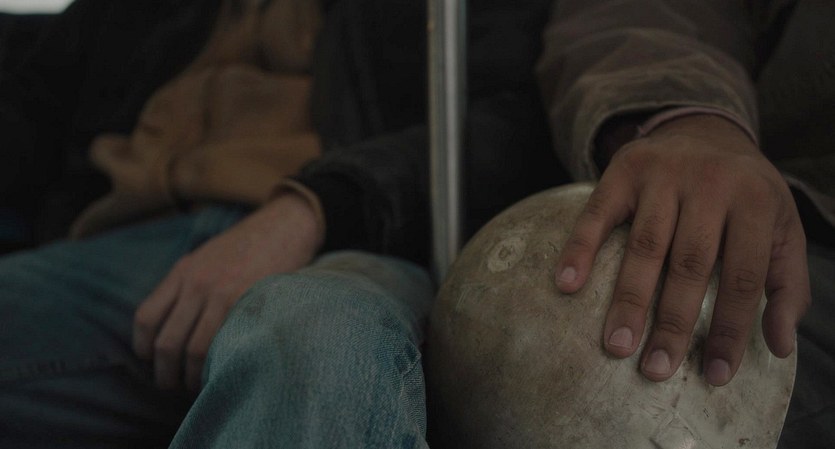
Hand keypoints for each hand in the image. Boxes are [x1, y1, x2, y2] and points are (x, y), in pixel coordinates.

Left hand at [133, 192, 322, 390]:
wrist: (285, 225)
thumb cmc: (250, 246)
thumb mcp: (208, 257)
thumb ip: (188, 285)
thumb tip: (174, 325)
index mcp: (182, 271)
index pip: (145, 319)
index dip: (144, 350)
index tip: (155, 363)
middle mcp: (195, 283)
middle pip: (165, 342)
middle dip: (165, 374)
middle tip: (174, 386)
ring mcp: (220, 293)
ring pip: (191, 350)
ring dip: (190, 377)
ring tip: (199, 388)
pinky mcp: (245, 301)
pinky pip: (220, 344)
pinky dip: (216, 366)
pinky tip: (222, 372)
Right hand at [555, 114, 809, 385]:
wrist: (704, 128)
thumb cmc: (745, 192)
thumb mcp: (781, 228)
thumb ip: (786, 284)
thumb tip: (779, 346)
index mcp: (756, 203)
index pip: (745, 277)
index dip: (731, 329)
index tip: (717, 375)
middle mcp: (710, 185)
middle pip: (690, 264)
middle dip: (673, 322)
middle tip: (654, 369)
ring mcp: (663, 175)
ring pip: (646, 246)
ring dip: (629, 299)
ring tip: (616, 345)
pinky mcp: (623, 170)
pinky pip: (598, 213)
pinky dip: (580, 248)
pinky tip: (567, 284)